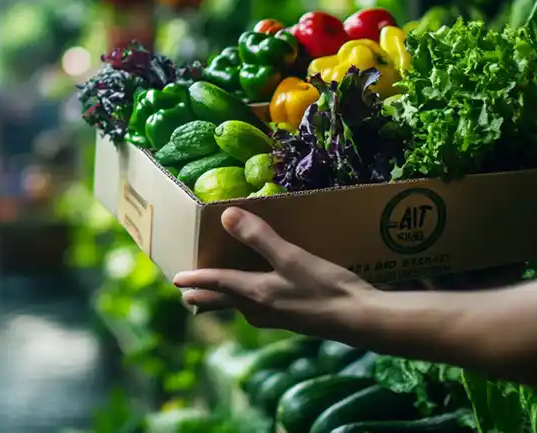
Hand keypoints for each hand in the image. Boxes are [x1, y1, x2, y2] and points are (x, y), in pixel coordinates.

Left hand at [173, 207, 373, 334]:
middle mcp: (261, 310)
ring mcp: (277, 318)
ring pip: (241, 307)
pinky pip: (258, 308)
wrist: (360, 319)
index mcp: (256, 294)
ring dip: (225, 299)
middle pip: (225, 302)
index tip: (176, 280)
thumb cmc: (325, 288)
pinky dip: (247, 300)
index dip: (197, 279)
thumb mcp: (291, 258)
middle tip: (187, 295)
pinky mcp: (292, 319)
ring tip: (216, 294)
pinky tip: (258, 296)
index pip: (218, 284)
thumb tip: (226, 216)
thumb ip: (259, 237)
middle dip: (205, 297)